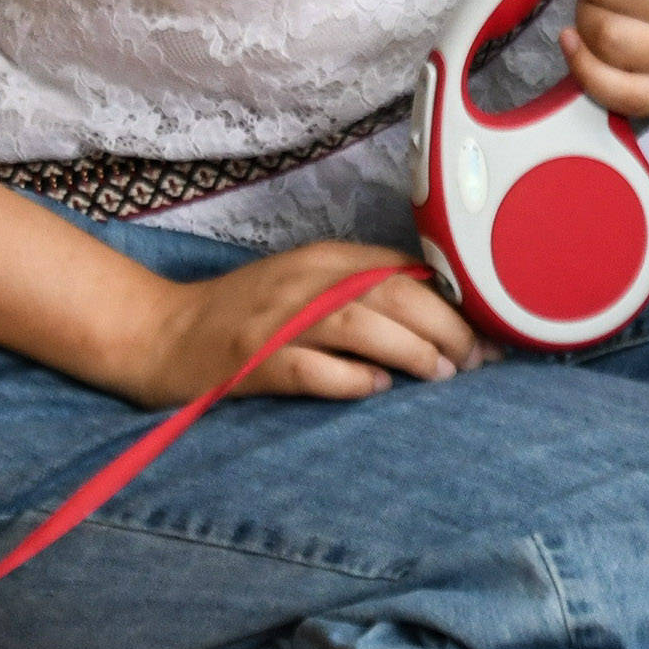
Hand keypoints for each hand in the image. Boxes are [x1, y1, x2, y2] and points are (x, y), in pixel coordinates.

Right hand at [119, 242, 479, 405]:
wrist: (160, 333)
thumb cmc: (246, 315)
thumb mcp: (307, 287)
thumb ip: (365, 293)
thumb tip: (442, 317)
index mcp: (324, 260)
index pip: (404, 269)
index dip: (454, 299)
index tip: (488, 330)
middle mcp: (305, 283)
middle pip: (392, 294)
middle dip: (446, 326)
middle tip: (472, 361)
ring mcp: (278, 322)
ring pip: (360, 325)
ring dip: (411, 350)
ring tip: (440, 375)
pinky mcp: (253, 362)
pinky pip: (311, 368)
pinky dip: (350, 378)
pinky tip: (375, 389)